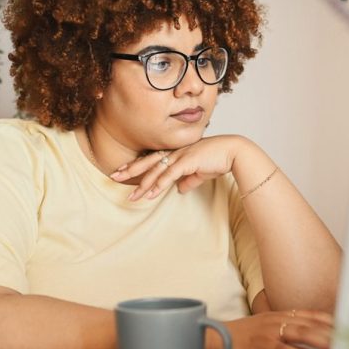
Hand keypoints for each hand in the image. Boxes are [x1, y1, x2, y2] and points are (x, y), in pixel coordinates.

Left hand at [110, 135, 247, 199]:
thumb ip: (189, 180)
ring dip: (143, 184)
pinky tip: (150, 194)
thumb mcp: (200, 173)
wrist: (234, 152)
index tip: (123, 170)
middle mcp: (176, 152)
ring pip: (156, 171)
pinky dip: (159, 185)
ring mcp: (181, 155)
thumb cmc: (218, 160)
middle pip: (148, 161)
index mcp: (177, 152)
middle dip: (130, 169)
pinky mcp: (188, 161)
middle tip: (113, 176)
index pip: (152, 158)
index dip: (137, 164)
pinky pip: (169, 175)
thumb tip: (180, 190)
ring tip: (131, 196)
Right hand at [206, 310, 334, 348]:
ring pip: (298, 333)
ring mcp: (268, 331)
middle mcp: (277, 319)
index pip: (310, 314)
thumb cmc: (246, 334)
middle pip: (309, 323)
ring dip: (319, 339)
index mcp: (281, 315)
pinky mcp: (260, 344)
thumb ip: (290, 329)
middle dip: (330, 330)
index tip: (347, 322)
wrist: (219, 336)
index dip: (329, 318)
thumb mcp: (270, 326)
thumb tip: (313, 337)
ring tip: (335, 346)